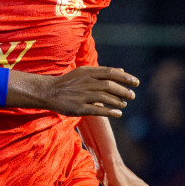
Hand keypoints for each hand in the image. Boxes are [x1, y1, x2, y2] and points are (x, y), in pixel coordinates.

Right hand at [7, 66, 137, 115]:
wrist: (49, 92)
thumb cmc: (69, 83)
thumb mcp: (84, 73)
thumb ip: (103, 72)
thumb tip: (122, 71)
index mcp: (88, 72)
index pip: (110, 73)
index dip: (125, 78)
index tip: (136, 83)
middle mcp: (86, 82)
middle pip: (109, 85)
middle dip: (123, 90)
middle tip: (132, 95)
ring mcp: (82, 95)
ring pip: (104, 97)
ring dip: (117, 101)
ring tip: (125, 104)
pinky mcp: (79, 108)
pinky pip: (97, 109)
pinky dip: (109, 111)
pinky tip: (118, 113)